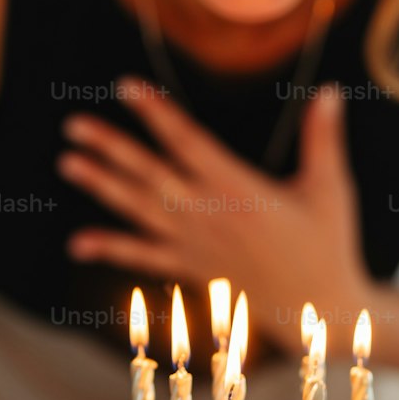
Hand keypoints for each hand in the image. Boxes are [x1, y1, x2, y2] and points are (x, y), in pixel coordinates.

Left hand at [56, 76, 373, 349]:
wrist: (319, 312)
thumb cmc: (328, 246)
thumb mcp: (331, 189)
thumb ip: (324, 138)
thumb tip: (331, 91)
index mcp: (240, 191)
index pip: (188, 143)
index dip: (156, 113)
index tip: (126, 87)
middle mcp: (208, 217)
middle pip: (150, 176)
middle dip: (111, 148)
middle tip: (73, 124)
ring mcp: (195, 246)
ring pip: (139, 211)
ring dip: (101, 187)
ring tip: (66, 163)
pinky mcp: (192, 268)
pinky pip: (145, 258)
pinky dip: (111, 250)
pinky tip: (77, 244)